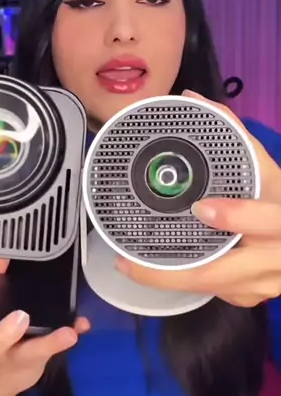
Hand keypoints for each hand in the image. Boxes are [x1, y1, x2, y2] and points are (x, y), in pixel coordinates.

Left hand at [115, 91, 280, 307]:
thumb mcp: (269, 168)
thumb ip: (235, 135)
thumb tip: (192, 99)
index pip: (269, 220)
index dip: (238, 217)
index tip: (203, 208)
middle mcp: (278, 258)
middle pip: (226, 273)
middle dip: (174, 274)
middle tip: (129, 263)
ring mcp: (266, 284)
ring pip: (216, 289)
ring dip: (171, 282)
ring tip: (129, 268)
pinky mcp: (253, 296)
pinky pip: (217, 294)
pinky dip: (185, 285)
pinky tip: (156, 276)